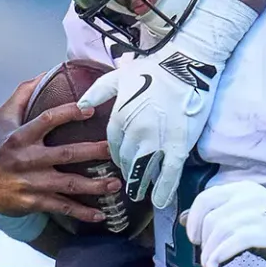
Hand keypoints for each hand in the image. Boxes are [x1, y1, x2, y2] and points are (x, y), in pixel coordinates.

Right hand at [0, 77, 120, 225]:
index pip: (47, 120)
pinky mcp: (34, 202)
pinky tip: (100, 215)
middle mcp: (28, 159)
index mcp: (20, 136)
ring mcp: (32, 183)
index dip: (69, 113)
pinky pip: (62, 206)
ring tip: (115, 184)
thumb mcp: (2, 119)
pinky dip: (81, 212)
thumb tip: (44, 74)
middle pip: (66, 154)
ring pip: (68, 184)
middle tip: (114, 148)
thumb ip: (21, 96)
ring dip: (94, 186)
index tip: (90, 108)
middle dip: (92, 151)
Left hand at [78, 0, 254, 207]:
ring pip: (143, 170)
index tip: (120, 160)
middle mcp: (135, 133)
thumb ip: (96, 93)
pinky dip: (163, 189)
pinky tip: (158, 202)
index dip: (116, 155)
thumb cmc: (152, 68)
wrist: (185, 65)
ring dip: (139, 184)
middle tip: (128, 181)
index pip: (113, 145)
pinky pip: (168, 173)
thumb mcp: (117, 77)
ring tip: (138, 194)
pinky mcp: (178, 145)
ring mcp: (157, 141)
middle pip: (126, 160)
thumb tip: (80, 106)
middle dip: (126, 171)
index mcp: (119, 117)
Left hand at [185, 180, 265, 266]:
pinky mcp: (265, 231)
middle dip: (202, 239)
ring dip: (209, 249)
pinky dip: (219, 253)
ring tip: (208, 263)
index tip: (195, 237)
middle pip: (210, 217)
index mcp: (240, 189)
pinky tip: (214, 264)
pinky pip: (234, 240)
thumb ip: (215, 214)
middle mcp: (247, 196)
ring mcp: (257, 212)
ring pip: (220, 229)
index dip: (193, 219)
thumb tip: (183, 219)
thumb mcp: (242, 213)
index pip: (205, 198)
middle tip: (205, 253)